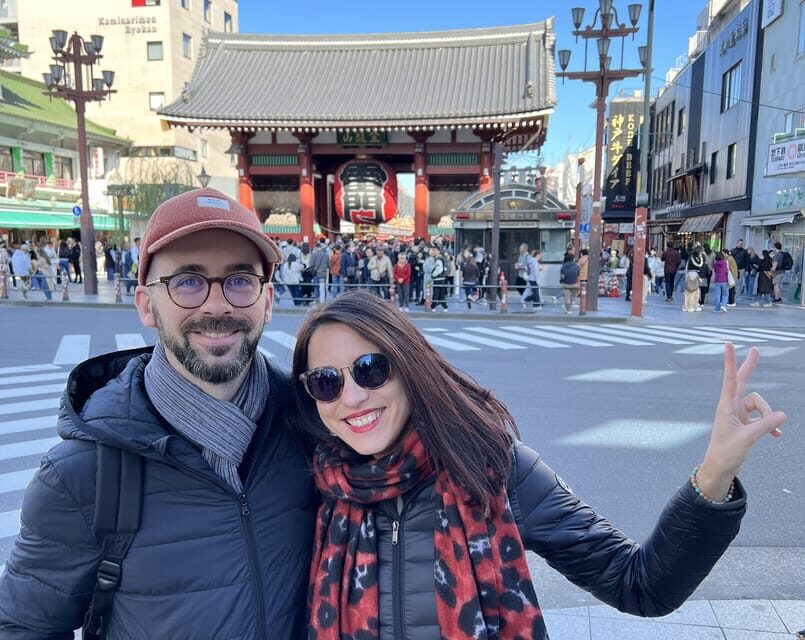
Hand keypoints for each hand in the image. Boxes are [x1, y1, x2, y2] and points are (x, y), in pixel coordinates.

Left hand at [697, 343, 786, 499]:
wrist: (719, 469)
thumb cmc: (727, 453)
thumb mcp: (748, 439)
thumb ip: (766, 425)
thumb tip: (783, 415)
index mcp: (726, 407)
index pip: (730, 379)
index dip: (731, 361)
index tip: (729, 344)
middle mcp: (731, 407)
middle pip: (742, 382)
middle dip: (750, 367)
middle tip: (755, 350)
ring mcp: (737, 415)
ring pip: (759, 405)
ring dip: (768, 415)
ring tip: (773, 431)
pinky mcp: (744, 424)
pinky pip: (762, 417)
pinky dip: (770, 424)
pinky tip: (777, 435)